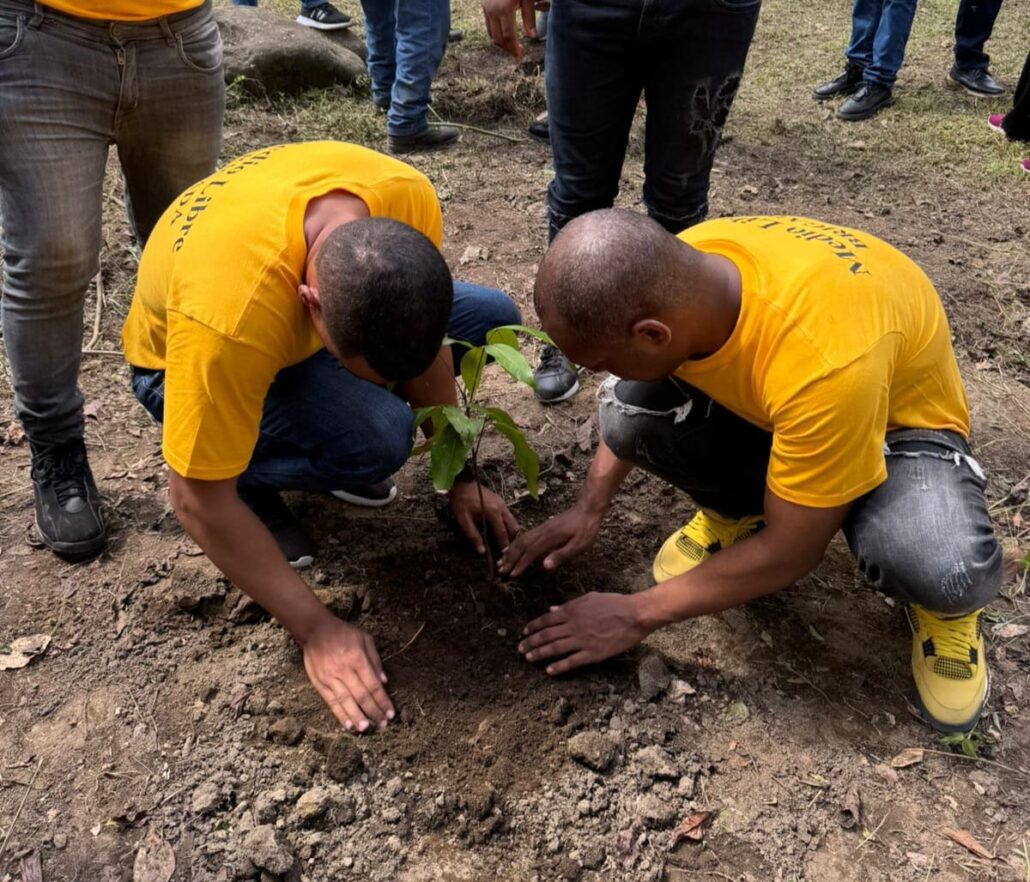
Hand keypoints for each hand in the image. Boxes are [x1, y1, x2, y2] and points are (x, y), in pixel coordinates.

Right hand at [301, 615, 394, 732]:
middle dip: (373, 712)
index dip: (383, 701)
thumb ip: (375, 660)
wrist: (315, 630)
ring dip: (357, 717)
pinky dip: (340, 714)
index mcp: (357, 659)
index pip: (373, 685)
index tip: (390, 713)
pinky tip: (348, 724)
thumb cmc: (343, 633)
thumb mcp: (365, 639)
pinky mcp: (319, 683)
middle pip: (361, 696)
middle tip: (382, 725)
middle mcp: (344, 670)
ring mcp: (330, 678)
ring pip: (346, 702)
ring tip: (366, 729)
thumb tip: (384, 681)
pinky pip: (331, 702)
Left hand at [448, 481, 519, 554]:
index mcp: (493, 512)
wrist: (461, 484)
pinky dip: (508, 525)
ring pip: (513, 521)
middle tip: (507, 551)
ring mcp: (502, 503)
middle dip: (511, 540)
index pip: (502, 533)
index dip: (504, 545)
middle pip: (513, 527)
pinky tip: (501, 531)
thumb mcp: (464, 520)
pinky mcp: (500, 502)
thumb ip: (473, 536)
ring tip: (505, 543)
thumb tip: (481, 550)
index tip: (505, 555)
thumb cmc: (461, 501)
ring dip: (510, 532)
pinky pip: (509, 516)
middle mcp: (501, 507)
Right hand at [482, 0, 535, 59]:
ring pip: (491, 34)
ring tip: (512, 45)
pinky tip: (505, 34)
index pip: (508, 36)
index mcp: (505, 9)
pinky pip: (489, 25)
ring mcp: (487, 8)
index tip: (520, 56)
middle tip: (518, 53)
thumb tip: (533, 36)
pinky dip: (497, 33)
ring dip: (502, 43)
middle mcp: (493, 10)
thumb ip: (529, 16)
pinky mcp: (484, 6)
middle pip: (498, 38)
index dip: (514, 48)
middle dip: (508, 49)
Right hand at [498, 503, 601, 577]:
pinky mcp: (543, 527)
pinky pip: (525, 535)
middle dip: (510, 559)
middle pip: (521, 545)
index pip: (531, 552)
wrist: (587, 509)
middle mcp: (542, 531)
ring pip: (521, 539)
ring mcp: (542, 528)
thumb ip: (561, 555)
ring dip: (510, 551)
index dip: (521, 564)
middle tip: (500, 570)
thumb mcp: (579, 545)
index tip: (512, 575)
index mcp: (550, 537)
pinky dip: (515, 543)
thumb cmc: (586, 528)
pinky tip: (512, 548)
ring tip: (500, 561)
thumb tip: (545, 566)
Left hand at [518, 592, 650, 674]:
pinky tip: (549, 670)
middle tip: (520, 649)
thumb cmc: (614, 603)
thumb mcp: (590, 598)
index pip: (546, 619)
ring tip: (528, 658)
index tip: (524, 632)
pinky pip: (572, 661)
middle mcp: (574, 626)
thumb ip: (569, 604)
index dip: (533, 627)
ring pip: (555, 649)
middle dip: (531, 642)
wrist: (634, 615)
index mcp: (572, 610)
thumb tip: (551, 609)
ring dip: (539, 654)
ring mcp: (582, 640)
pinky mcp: (593, 653)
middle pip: (546, 635)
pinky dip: (558, 666)